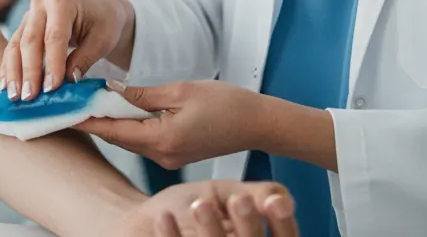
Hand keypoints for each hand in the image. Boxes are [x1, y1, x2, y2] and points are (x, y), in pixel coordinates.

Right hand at [2, 0, 133, 100]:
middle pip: (31, 41)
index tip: (51, 89)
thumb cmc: (104, 23)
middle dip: (29, 71)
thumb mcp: (102, 40)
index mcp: (62, 1)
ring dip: (14, 72)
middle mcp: (40, 4)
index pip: (54, 37)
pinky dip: (9, 68)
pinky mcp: (23, 27)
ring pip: (16, 45)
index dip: (52, 64)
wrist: (100, 11)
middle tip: (29, 97)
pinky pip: (12, 48)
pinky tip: (7, 86)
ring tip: (15, 96)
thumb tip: (68, 80)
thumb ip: (84, 59)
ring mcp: (29, 15)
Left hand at [74, 80, 263, 168]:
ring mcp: (168, 158)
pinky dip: (129, 125)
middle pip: (117, 136)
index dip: (85, 119)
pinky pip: (144, 140)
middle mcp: (161, 155)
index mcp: (161, 139)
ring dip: (111, 121)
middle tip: (71, 100)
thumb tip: (111, 91)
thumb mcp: (180, 90)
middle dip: (94, 119)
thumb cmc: (226, 104)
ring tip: (90, 100)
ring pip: (129, 138)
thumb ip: (142, 94)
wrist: (258, 124)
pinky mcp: (175, 154)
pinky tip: (121, 109)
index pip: (112, 130)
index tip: (64, 108)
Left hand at [113, 181, 296, 236]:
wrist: (142, 220)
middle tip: (239, 200)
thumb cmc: (187, 207)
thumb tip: (280, 199)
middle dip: (249, 225)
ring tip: (200, 205)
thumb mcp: (224, 193)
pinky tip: (164, 218)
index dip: (284, 224)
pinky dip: (172, 236)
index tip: (274, 203)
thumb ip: (255, 193)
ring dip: (212, 232)